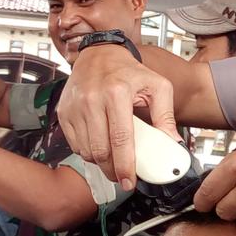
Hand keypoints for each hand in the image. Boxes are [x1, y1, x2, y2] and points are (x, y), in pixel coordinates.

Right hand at [57, 44, 178, 189]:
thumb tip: (172, 141)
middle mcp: (92, 99)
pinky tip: (99, 145)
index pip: (121, 139)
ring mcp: (75, 107)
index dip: (125, 165)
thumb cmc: (128, 71)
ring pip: (86, 151)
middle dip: (113, 171)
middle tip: (123, 177)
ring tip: (113, 160)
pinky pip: (75, 144)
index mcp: (117, 93)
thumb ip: (166, 115)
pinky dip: (88, 152)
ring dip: (101, 163)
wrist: (99, 54)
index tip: (129, 181)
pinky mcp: (64, 112)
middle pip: (101, 150)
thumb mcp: (157, 85)